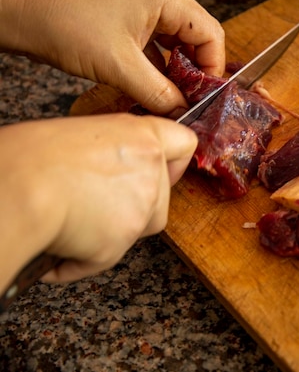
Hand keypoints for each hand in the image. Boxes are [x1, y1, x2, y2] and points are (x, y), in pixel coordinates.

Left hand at [0, 0, 224, 114]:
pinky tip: (155, 88)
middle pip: (198, 37)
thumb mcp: (120, 68)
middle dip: (197, 70)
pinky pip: (159, 46)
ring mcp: (145, 8)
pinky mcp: (132, 20)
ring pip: (179, 44)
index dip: (212, 66)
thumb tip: (184, 113)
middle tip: (192, 98)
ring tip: (173, 97)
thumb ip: (158, 93)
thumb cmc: (68, 28)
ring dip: (178, 71)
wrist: (27, 19)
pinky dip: (160, 68)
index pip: (209, 33)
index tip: (206, 95)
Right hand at [0, 113, 197, 287]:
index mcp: (142, 136)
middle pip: (161, 198)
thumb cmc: (32, 157)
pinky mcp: (122, 242)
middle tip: (96, 202)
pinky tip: (59, 249)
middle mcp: (151, 171)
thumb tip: (111, 169)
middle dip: (135, 206)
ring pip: (137, 230)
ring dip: (111, 233)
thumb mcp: (81, 135)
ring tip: (71, 223)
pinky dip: (81, 259)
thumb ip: (114, 151)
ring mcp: (141, 209)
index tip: (162, 169)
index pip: (184, 144)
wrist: (17, 189)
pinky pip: (105, 258)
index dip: (173, 161)